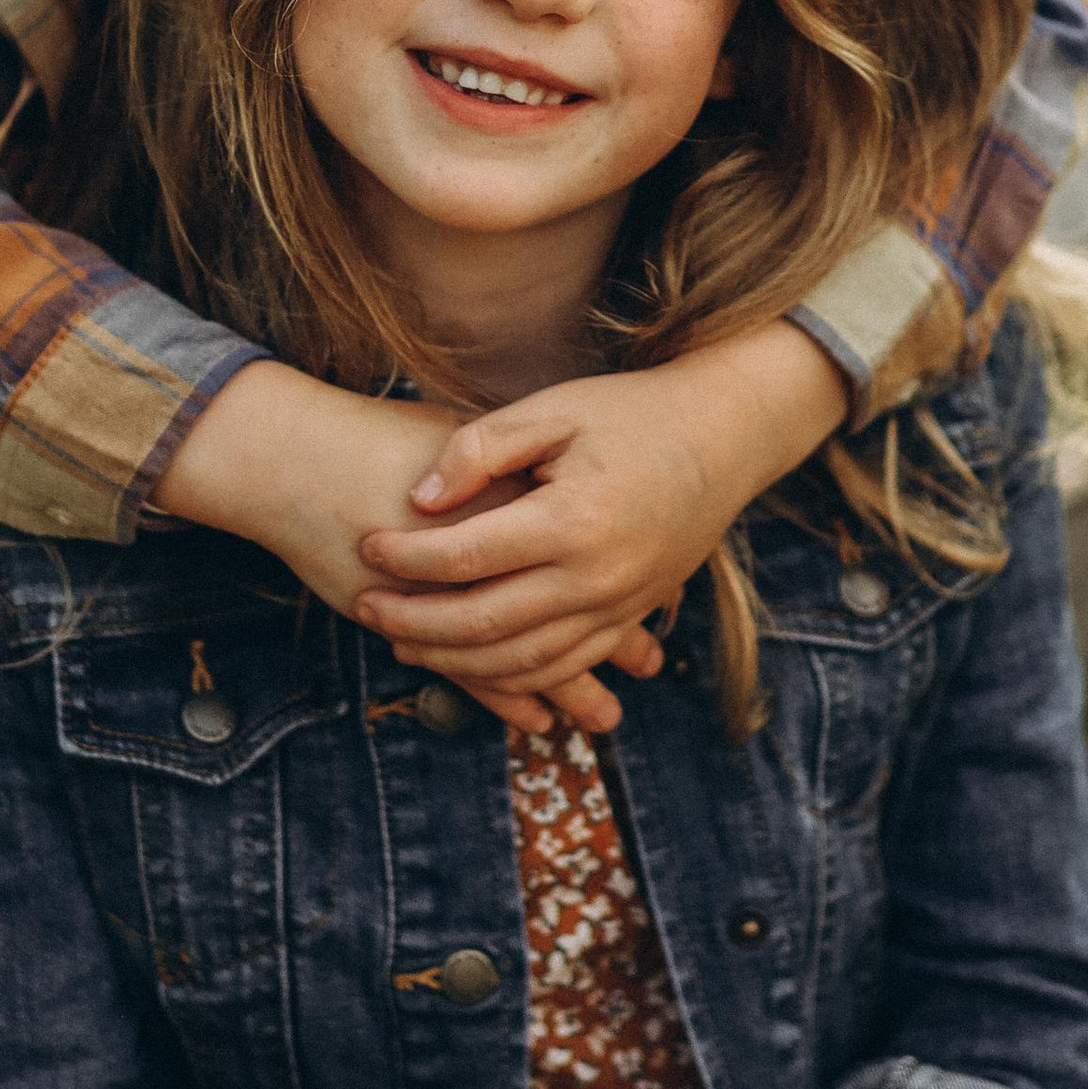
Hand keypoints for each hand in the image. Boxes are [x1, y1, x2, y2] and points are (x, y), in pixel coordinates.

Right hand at [156, 363, 660, 735]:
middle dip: (608, 645)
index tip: (660, 596)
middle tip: (647, 663)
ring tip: (606, 711)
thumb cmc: (374, 437)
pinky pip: (469, 677)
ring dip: (566, 686)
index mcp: (504, 508)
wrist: (286, 456)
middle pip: (558, 616)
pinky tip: (535, 716)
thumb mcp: (457, 428)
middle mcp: (479, 565)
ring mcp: (440, 604)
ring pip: (520, 659)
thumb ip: (507, 461)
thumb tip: (557, 485)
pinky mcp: (406, 626)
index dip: (618, 581)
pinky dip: (507, 699)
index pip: (572, 554)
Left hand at [353, 321, 845, 696]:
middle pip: (485, 623)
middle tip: (364, 607)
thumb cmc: (629, 414)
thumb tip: (419, 499)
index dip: (406, 557)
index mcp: (572, 519)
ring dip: (453, 661)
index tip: (365, 545)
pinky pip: (561, 667)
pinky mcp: (627, 619)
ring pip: (520, 661)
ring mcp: (617, 607)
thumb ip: (480, 450)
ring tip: (400, 642)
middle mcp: (597, 576)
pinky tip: (467, 665)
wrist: (723, 439)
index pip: (466, 556)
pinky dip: (510, 679)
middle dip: (414, 622)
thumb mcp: (553, 408)